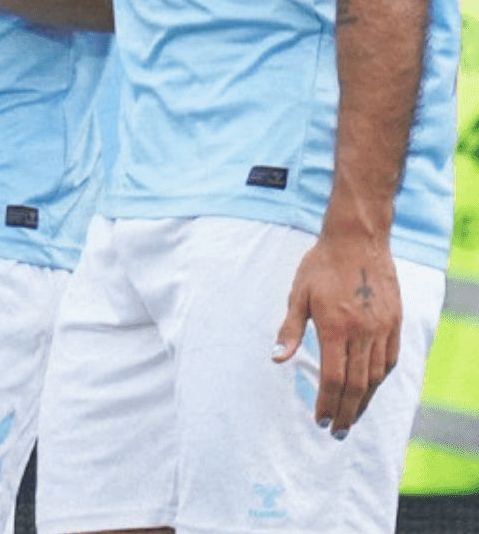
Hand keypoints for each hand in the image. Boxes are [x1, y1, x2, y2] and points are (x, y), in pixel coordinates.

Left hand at [272, 230, 402, 437]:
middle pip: (356, 385)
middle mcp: (362, 332)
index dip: (327, 402)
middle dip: (345, 412)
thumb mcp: (298, 293)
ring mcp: (382, 328)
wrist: (357, 240)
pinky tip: (369, 390)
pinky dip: (379, 380)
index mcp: (335, 327)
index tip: (319, 420)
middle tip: (336, 432)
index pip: (332, 377)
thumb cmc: (321, 265)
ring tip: (351, 417)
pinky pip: (390, 360)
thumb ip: (289, 329)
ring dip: (363, 401)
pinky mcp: (395, 323)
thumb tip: (276, 358)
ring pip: (376, 377)